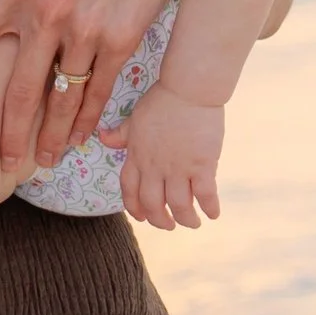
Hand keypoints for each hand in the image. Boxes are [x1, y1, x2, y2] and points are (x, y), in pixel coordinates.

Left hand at [0, 0, 196, 177]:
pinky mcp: (122, 38)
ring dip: (50, 135)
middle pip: (16, 89)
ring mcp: (86, 29)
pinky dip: (88, 118)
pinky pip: (100, 88)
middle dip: (5, 133)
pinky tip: (78, 137)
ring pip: (61, 97)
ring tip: (39, 162)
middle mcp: (46, 14)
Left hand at [103, 83, 223, 229]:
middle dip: (160, 221)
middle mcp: (155, 166)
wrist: (188, 89)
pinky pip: (205, 195)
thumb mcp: (134, 118)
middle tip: (169, 225)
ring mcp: (178, 167)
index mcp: (137, 156)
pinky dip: (209, 208)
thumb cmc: (162, 101)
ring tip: (192, 223)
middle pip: (153, 204)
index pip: (130, 190)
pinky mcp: (202, 165)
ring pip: (179, 205)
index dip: (134, 208)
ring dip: (186, 220)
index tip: (142, 217)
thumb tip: (102, 137)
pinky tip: (213, 214)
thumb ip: (120, 134)